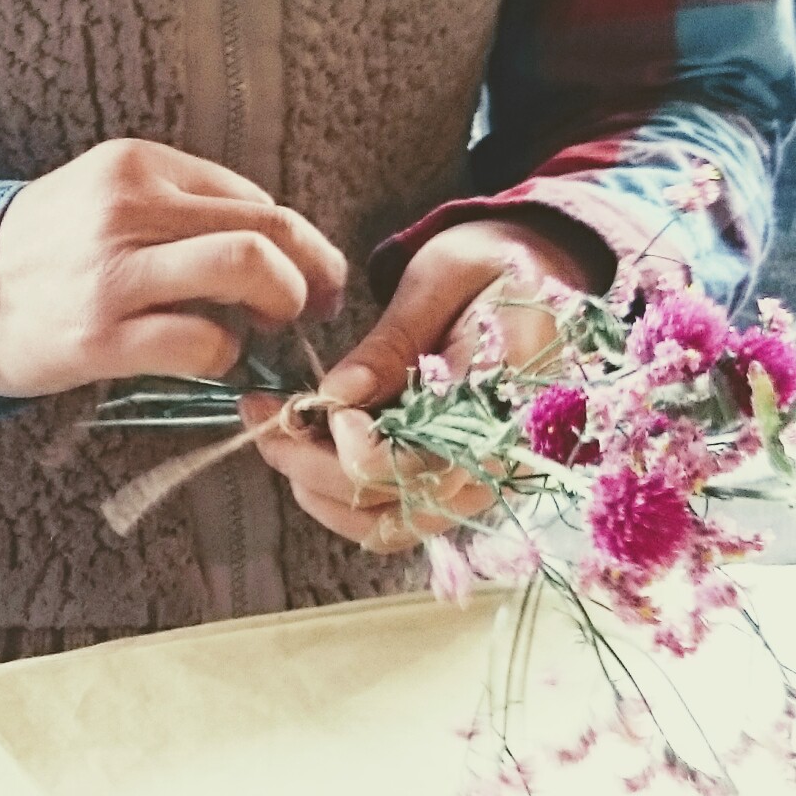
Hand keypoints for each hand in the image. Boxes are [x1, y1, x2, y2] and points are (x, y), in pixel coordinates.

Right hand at [0, 139, 346, 399]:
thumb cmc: (41, 253)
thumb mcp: (103, 197)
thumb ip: (179, 208)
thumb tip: (271, 244)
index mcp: (135, 166)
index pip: (253, 196)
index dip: (301, 240)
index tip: (312, 272)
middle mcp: (126, 208)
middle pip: (266, 229)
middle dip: (314, 272)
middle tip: (317, 305)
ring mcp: (112, 274)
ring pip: (246, 269)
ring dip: (281, 306)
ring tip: (272, 330)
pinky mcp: (99, 338)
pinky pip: (201, 343)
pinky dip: (225, 355)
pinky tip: (210, 359)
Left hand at [243, 214, 604, 552]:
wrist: (531, 276)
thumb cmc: (491, 268)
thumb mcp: (444, 279)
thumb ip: (394, 341)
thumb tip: (334, 396)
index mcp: (513, 408)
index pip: (426, 468)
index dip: (359, 451)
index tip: (319, 405)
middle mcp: (501, 465)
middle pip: (395, 508)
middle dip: (314, 470)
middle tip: (264, 416)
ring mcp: (477, 484)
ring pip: (384, 527)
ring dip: (317, 489)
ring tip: (276, 432)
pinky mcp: (451, 485)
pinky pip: (389, 516)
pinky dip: (336, 493)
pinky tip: (304, 446)